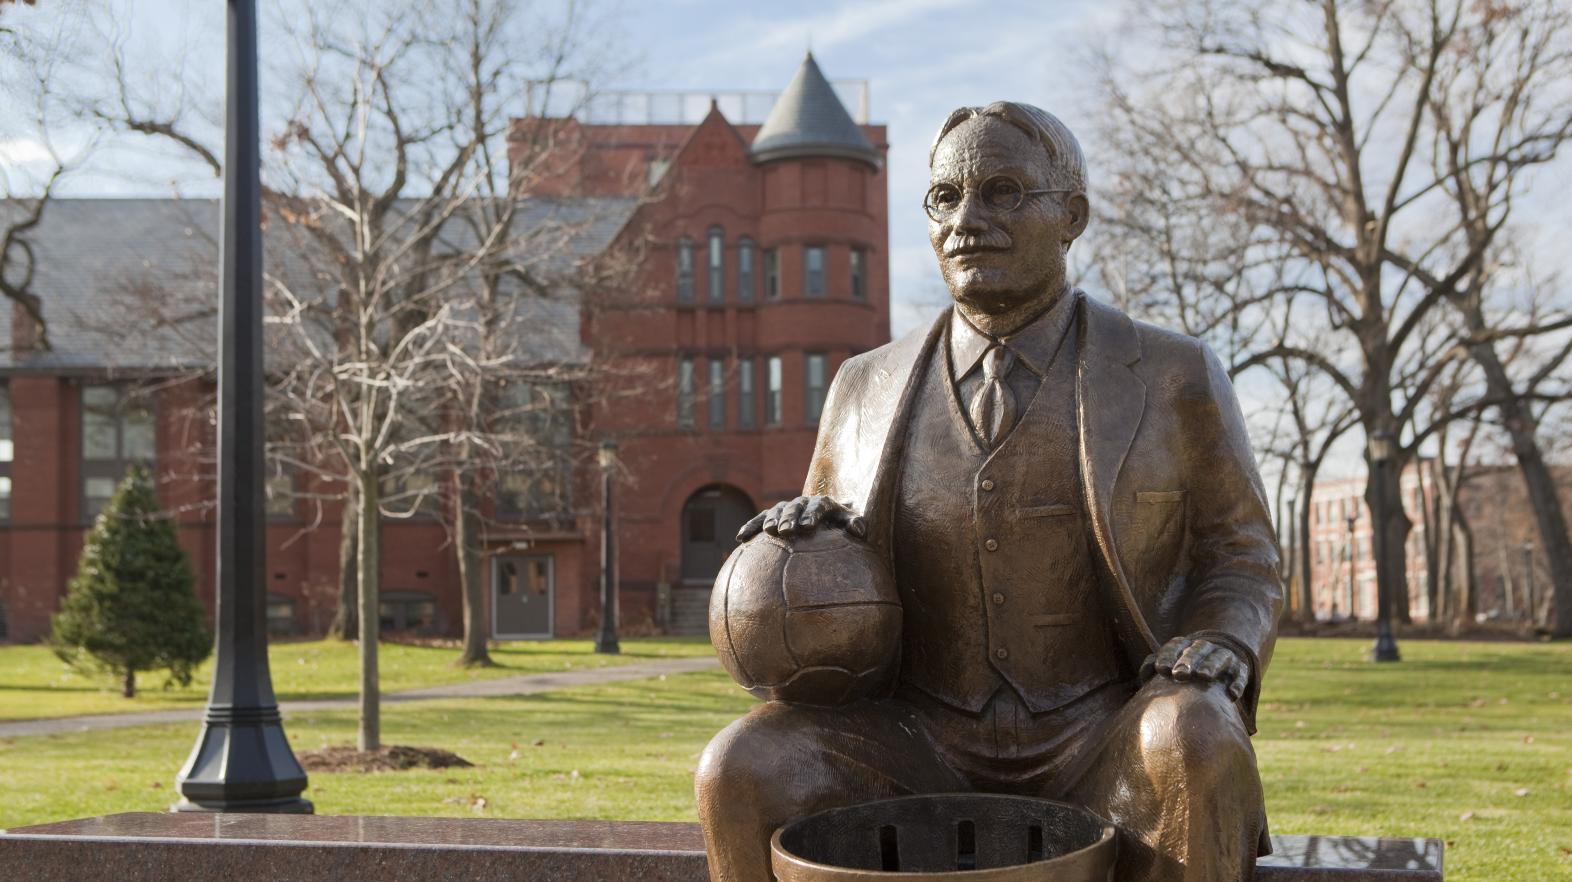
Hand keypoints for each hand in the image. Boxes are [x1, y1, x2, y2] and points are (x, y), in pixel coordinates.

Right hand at [736, 495, 866, 541]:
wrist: (829, 517)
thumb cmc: (841, 525)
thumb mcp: (850, 523)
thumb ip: (856, 524)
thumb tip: (859, 529)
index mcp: (823, 503)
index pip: (818, 506)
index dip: (812, 514)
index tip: (808, 526)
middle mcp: (803, 502)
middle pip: (795, 507)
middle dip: (790, 518)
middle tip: (786, 531)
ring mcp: (787, 508)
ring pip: (776, 511)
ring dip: (771, 520)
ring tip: (767, 531)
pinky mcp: (774, 516)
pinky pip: (760, 519)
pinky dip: (751, 526)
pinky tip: (740, 538)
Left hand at [1147, 636, 1247, 700]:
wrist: (1215, 668)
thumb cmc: (1182, 671)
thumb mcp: (1168, 666)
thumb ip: (1153, 668)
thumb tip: (1144, 675)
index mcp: (1184, 645)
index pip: (1175, 645)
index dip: (1168, 655)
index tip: (1161, 669)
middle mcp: (1205, 647)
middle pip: (1197, 649)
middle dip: (1188, 660)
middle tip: (1179, 674)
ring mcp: (1224, 656)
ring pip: (1220, 656)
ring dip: (1211, 665)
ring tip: (1204, 676)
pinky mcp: (1240, 669)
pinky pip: (1241, 674)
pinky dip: (1237, 683)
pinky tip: (1231, 694)